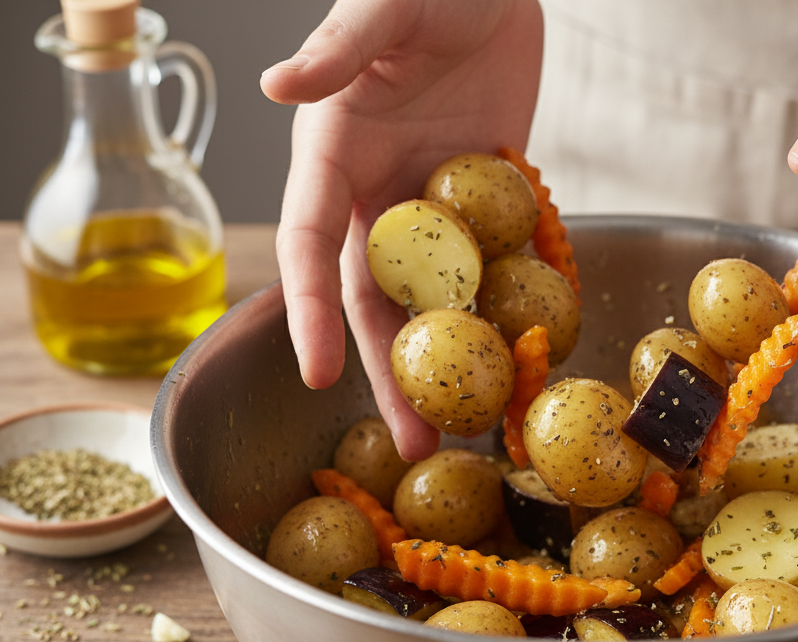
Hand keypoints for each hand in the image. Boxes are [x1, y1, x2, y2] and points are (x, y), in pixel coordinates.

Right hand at [261, 0, 543, 459]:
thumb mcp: (384, 6)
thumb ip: (338, 49)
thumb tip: (276, 86)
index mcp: (334, 155)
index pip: (309, 246)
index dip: (306, 313)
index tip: (320, 376)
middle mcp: (379, 193)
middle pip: (375, 300)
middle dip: (391, 372)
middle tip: (416, 441)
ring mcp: (436, 204)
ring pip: (435, 300)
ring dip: (448, 362)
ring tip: (469, 427)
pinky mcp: (489, 201)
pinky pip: (493, 268)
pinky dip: (503, 313)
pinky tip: (521, 361)